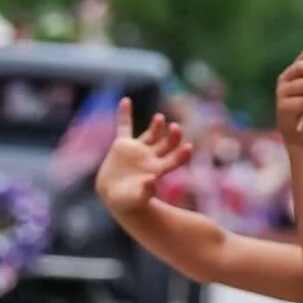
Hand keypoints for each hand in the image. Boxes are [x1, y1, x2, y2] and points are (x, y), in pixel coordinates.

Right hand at [95, 99, 193, 217]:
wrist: (113, 196)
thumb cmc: (127, 201)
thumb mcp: (136, 198)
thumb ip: (145, 191)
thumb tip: (151, 180)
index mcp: (157, 170)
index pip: (174, 159)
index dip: (182, 154)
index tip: (189, 147)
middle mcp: (151, 157)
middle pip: (167, 144)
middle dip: (173, 137)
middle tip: (176, 128)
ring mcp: (138, 150)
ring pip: (151, 134)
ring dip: (156, 126)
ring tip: (160, 118)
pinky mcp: (122, 145)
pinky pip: (124, 127)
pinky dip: (124, 114)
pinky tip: (126, 101)